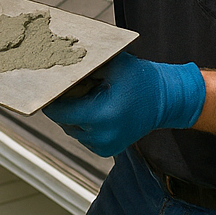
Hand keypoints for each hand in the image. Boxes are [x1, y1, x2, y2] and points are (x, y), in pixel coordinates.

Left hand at [42, 52, 205, 157]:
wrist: (167, 100)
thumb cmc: (141, 79)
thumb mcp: (113, 64)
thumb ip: (85, 66)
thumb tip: (57, 64)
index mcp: (100, 116)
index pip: (58, 111)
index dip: (50, 98)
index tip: (48, 85)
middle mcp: (100, 136)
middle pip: (63, 120)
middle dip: (65, 103)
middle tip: (77, 86)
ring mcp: (103, 146)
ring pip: (71, 129)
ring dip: (74, 114)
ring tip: (91, 97)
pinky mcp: (106, 150)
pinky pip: (83, 136)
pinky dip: (84, 123)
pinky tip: (98, 108)